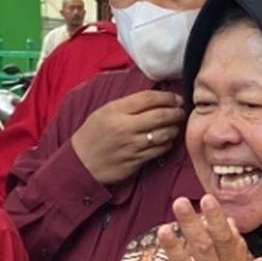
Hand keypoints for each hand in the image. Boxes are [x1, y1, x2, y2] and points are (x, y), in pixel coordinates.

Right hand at [69, 90, 185, 184]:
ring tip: (176, 125)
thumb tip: (155, 97)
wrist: (80, 164)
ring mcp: (131, 146)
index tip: (176, 98)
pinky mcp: (136, 161)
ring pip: (164, 134)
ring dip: (174, 128)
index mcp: (115, 111)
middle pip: (160, 115)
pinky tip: (167, 140)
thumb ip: (128, 104)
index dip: (167, 97)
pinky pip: (159, 151)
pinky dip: (167, 144)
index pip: (149, 98)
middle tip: (181, 111)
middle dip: (176, 112)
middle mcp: (125, 127)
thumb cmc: (93, 134)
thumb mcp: (104, 112)